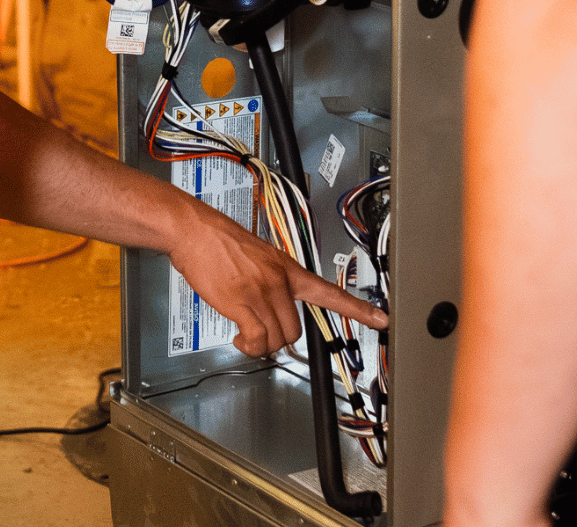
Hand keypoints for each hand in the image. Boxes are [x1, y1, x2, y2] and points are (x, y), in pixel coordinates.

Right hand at [167, 209, 387, 356]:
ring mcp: (261, 294)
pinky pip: (256, 339)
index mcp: (288, 269)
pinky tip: (239, 338)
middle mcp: (280, 282)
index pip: (331, 292)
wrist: (195, 231)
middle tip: (260, 333)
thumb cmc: (219, 241)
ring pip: (277, 338)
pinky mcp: (241, 304)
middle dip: (278, 339)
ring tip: (245, 335)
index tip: (381, 320)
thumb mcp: (259, 256)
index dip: (358, 309)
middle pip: (295, 330)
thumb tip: (272, 306)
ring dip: (261, 345)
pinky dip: (248, 345)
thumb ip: (272, 280)